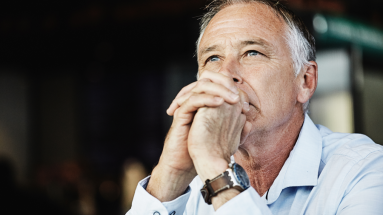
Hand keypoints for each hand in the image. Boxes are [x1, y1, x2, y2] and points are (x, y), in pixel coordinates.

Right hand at [147, 71, 241, 200]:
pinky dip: (207, 98)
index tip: (245, 103)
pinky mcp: (180, 114)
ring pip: (201, 86)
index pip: (216, 85)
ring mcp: (186, 106)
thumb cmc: (202, 151)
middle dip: (225, 84)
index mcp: (203, 104)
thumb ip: (233, 127)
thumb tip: (248, 122)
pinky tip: (220, 102)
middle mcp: (194, 102)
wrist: (184, 165)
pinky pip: (192, 100)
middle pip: (208, 80)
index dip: (232, 89)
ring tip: (232, 98)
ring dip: (219, 89)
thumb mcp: (222, 136)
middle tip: (238, 95)